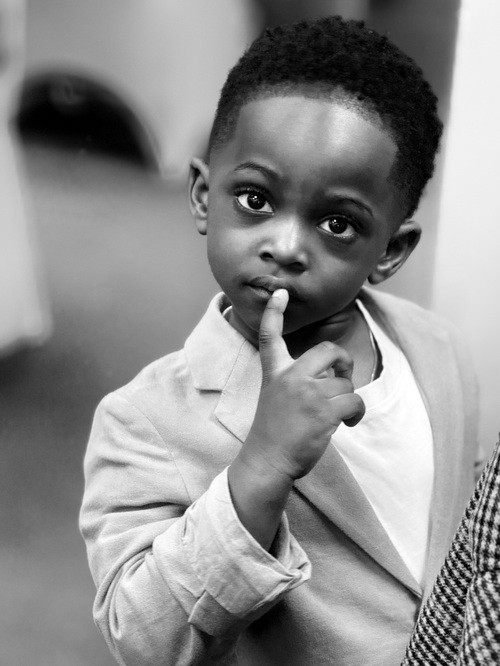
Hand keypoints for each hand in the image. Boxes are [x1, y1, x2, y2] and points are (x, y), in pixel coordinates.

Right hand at [243, 289, 364, 481]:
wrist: (267, 460)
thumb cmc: (273, 432)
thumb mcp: (274, 397)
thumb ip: (296, 381)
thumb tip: (334, 375)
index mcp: (275, 372)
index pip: (270, 336)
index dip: (274, 312)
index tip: (281, 293)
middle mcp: (290, 378)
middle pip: (328, 351)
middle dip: (343, 362)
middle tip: (343, 376)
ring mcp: (307, 394)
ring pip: (344, 384)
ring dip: (347, 400)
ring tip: (339, 415)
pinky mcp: (323, 413)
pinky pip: (354, 401)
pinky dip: (357, 413)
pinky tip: (349, 423)